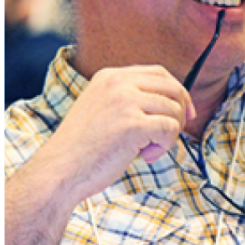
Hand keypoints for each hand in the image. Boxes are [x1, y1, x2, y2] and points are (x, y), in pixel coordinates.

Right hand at [35, 65, 195, 203]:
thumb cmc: (83, 148)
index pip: (159, 73)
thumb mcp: (103, 108)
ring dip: (168, 135)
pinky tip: (144, 156)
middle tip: (170, 136)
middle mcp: (119, 83)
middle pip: (173, 88)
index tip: (184, 113)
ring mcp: (126, 102)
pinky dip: (164, 147)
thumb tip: (175, 101)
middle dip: (180, 113)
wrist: (60, 171)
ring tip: (147, 150)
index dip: (178, 92)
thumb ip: (130, 98)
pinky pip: (170, 129)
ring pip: (174, 111)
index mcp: (110, 76)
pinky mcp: (133, 124)